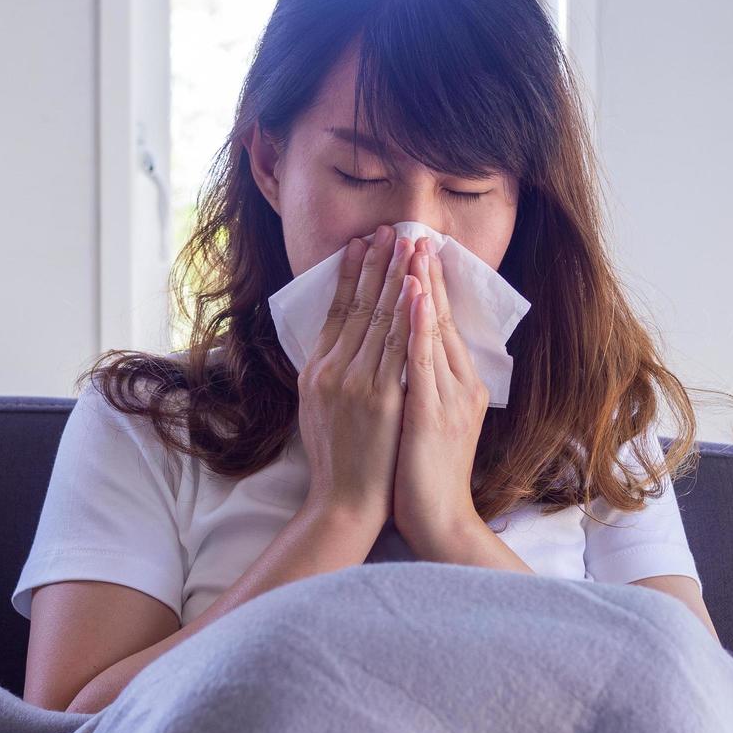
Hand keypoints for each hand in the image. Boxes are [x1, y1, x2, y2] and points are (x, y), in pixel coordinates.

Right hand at [296, 224, 420, 531]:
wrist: (345, 503)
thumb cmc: (338, 462)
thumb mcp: (318, 410)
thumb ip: (328, 373)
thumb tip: (337, 343)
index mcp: (317, 371)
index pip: (335, 310)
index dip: (349, 274)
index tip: (361, 244)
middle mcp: (332, 371)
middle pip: (357, 306)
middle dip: (375, 264)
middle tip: (388, 228)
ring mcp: (357, 383)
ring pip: (378, 319)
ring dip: (393, 277)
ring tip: (405, 244)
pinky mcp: (381, 399)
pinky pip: (397, 347)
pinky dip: (407, 314)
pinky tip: (415, 288)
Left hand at [392, 234, 488, 554]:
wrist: (436, 521)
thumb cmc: (421, 476)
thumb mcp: (424, 420)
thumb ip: (420, 385)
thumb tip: (404, 356)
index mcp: (455, 384)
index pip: (438, 323)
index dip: (428, 285)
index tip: (415, 249)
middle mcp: (457, 383)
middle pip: (439, 317)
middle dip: (426, 273)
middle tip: (414, 230)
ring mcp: (447, 396)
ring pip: (433, 329)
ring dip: (423, 284)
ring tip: (413, 246)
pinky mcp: (431, 412)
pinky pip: (423, 359)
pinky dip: (419, 323)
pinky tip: (414, 295)